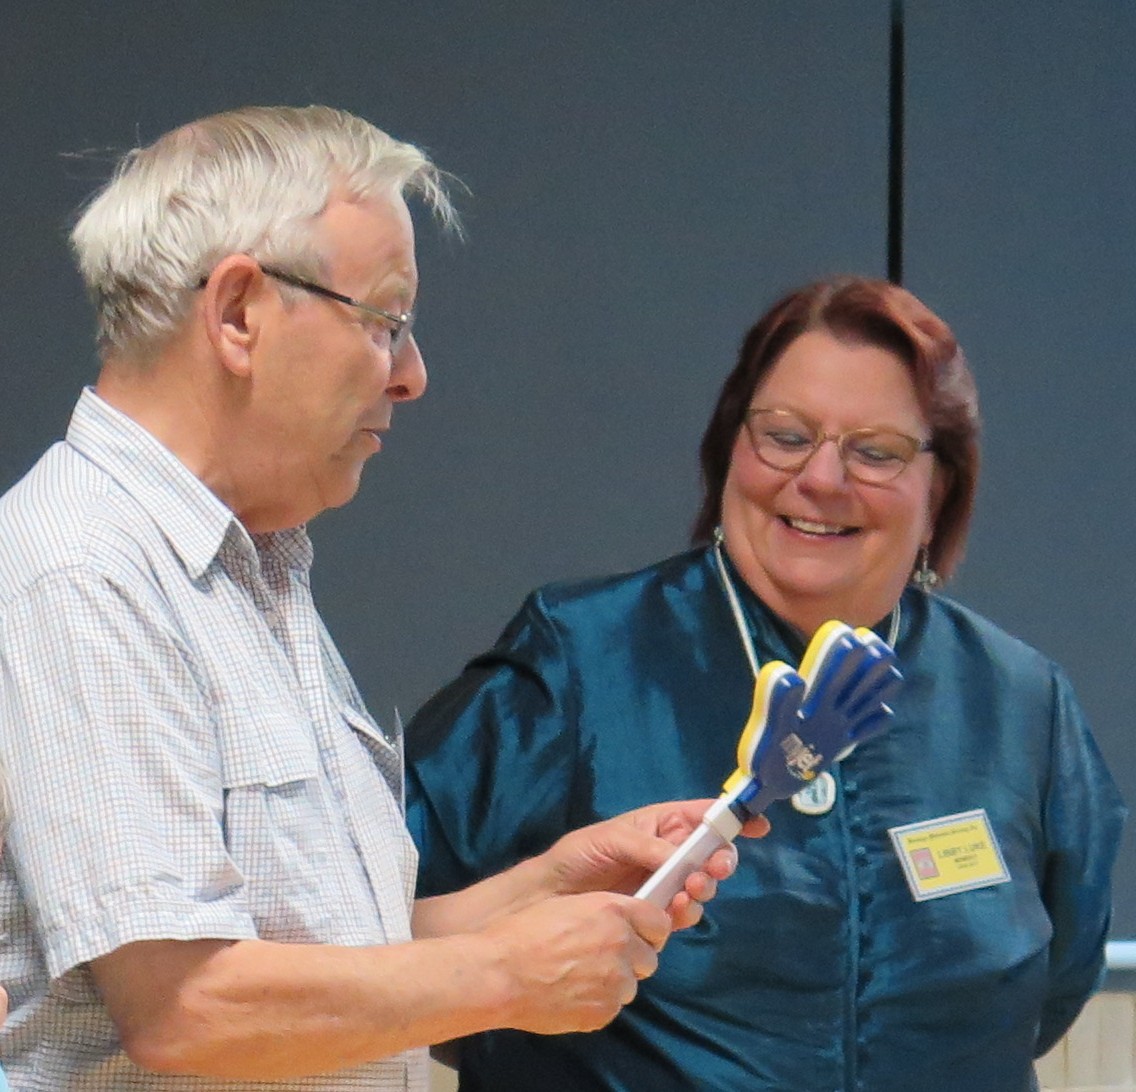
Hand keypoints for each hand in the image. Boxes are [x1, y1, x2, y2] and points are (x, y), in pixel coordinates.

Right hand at [483, 890, 668, 1033]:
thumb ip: (604, 913)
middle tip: (603, 956)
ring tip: (581, 976)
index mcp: (614, 912)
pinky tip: (571, 993)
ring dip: (615, 980)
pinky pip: (612, 1006)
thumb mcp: (568, 904)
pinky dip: (598, 1001)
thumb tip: (621, 923)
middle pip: (649, 957)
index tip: (637, 933)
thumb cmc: (523, 932)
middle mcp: (622, 946)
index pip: (659, 922)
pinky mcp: (603, 1012)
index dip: (648, 929)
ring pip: (631, 984)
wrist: (499, 974)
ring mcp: (615, 983)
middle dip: (632, 957)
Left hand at [541, 800, 768, 928]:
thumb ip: (649, 846)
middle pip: (710, 855)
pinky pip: (683, 913)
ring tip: (691, 889)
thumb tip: (681, 858)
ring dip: (704, 888)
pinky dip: (687, 912)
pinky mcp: (656, 913)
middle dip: (720, 861)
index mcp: (660, 824)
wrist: (551, 896)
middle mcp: (668, 853)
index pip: (703, 816)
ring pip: (701, 886)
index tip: (757, 824)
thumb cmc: (580, 854)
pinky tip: (677, 910)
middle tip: (716, 869)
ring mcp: (664, 884)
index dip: (730, 818)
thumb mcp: (611, 838)